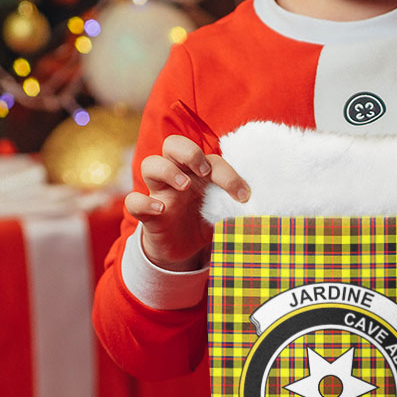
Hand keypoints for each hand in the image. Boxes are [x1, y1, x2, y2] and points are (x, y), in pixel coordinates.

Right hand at [124, 134, 248, 270]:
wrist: (184, 251)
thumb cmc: (205, 221)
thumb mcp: (224, 212)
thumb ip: (237, 205)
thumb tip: (264, 206)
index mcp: (198, 172)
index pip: (210, 158)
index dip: (228, 173)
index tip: (243, 195)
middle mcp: (177, 176)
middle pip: (173, 144)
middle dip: (189, 152)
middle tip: (204, 171)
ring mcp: (159, 193)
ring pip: (150, 164)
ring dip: (168, 170)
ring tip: (185, 186)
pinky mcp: (146, 214)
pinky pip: (133, 201)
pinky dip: (143, 202)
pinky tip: (161, 210)